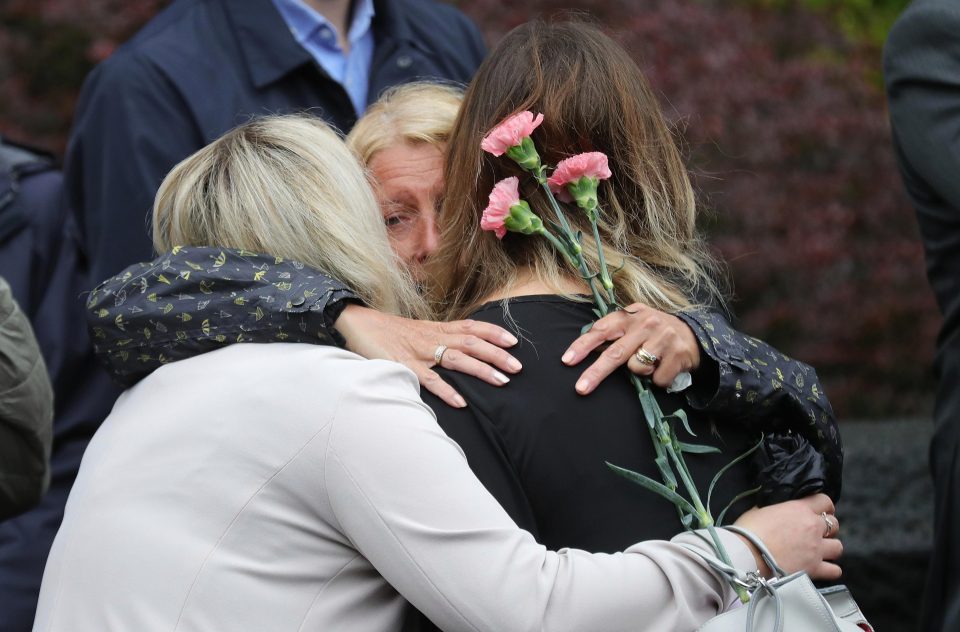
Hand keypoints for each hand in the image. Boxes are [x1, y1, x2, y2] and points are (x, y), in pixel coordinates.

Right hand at [334, 305, 521, 407]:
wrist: (356, 323)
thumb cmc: (387, 331)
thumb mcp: (418, 332)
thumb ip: (438, 339)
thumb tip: (459, 349)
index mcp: (436, 329)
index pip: (471, 327)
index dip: (494, 333)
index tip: (514, 341)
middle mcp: (433, 338)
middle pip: (472, 343)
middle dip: (497, 354)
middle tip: (518, 367)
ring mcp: (420, 352)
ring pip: (457, 359)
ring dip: (481, 370)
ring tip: (502, 381)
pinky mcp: (404, 365)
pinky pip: (429, 380)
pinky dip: (446, 391)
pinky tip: (461, 402)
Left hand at [561, 303, 700, 393]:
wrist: (694, 334)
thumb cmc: (654, 332)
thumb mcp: (634, 324)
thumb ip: (613, 333)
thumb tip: (583, 350)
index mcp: (630, 315)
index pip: (601, 329)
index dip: (582, 346)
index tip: (567, 361)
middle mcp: (645, 323)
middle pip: (615, 353)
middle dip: (595, 372)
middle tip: (581, 388)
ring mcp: (663, 337)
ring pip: (636, 368)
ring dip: (640, 372)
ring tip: (651, 362)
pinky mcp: (678, 354)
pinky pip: (657, 379)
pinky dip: (658, 379)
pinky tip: (665, 367)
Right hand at [732, 493, 841, 580]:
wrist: (747, 555)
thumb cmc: (748, 530)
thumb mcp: (759, 510)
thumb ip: (774, 509)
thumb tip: (775, 510)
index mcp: (800, 509)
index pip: (824, 501)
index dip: (824, 506)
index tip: (819, 511)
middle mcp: (812, 528)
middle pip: (834, 524)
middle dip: (827, 527)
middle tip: (816, 532)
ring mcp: (816, 549)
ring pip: (838, 547)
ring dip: (830, 548)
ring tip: (820, 550)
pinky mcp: (814, 569)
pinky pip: (834, 570)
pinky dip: (830, 570)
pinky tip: (822, 568)